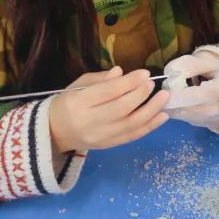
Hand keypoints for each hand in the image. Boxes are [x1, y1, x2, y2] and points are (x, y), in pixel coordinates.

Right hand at [49, 66, 168, 154]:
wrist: (54, 133)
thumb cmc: (68, 103)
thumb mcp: (78, 85)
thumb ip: (100, 79)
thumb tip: (122, 72)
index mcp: (79, 103)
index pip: (108, 92)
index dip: (129, 83)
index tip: (145, 73)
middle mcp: (90, 122)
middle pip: (121, 109)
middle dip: (141, 95)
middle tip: (153, 84)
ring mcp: (100, 137)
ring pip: (130, 125)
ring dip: (151, 110)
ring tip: (165, 97)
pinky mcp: (108, 146)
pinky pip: (132, 136)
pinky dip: (150, 126)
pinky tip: (162, 116)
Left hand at [162, 52, 218, 129]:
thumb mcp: (212, 60)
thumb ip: (190, 64)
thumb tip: (168, 72)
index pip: (197, 95)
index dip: (177, 93)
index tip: (166, 85)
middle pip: (187, 111)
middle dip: (170, 101)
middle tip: (166, 90)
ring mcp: (215, 121)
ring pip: (185, 118)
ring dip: (174, 107)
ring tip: (177, 93)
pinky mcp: (210, 126)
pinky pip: (189, 121)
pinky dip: (182, 112)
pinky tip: (185, 101)